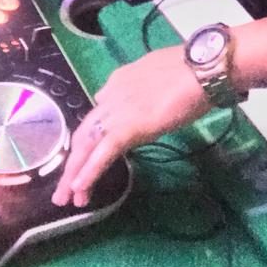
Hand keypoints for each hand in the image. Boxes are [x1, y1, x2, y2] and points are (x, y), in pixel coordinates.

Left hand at [51, 46, 210, 207]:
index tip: (86, 158)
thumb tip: (140, 100)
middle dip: (72, 162)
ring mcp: (117, 111)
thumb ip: (141, 89)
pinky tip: (80, 189)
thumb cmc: (191, 71)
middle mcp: (111, 95)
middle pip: (83, 134)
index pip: (96, 116)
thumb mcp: (157, 76)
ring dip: (74, 174)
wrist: (202, 68)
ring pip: (87, 146)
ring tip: (67, 198)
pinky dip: (89, 172)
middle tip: (64, 188)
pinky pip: (103, 154)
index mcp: (118, 82)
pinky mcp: (128, 127)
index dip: (88, 141)